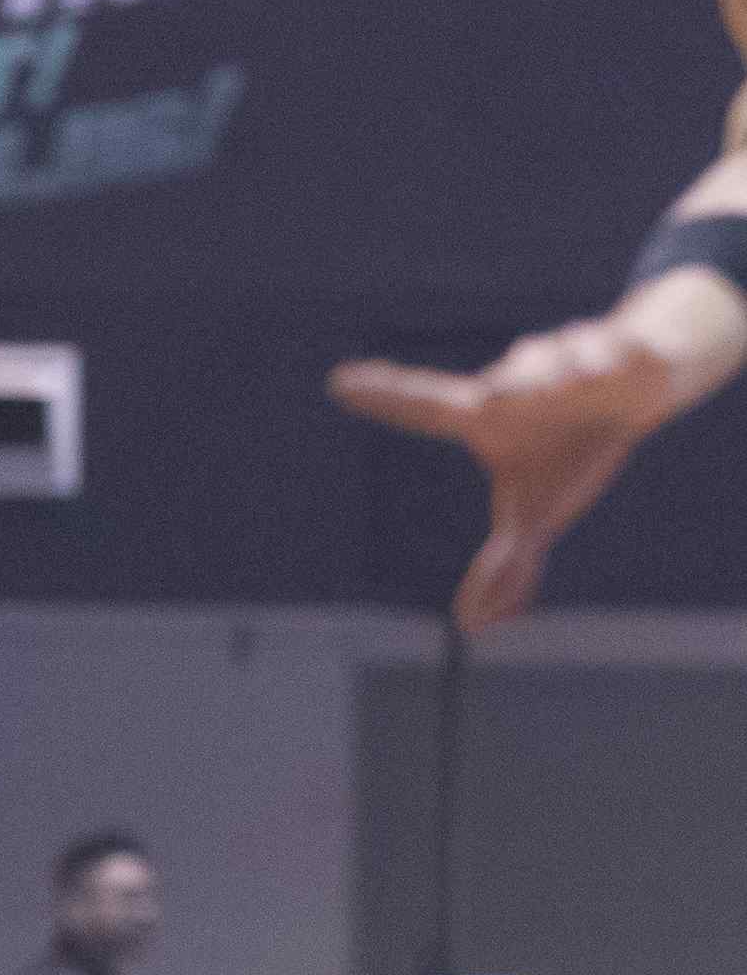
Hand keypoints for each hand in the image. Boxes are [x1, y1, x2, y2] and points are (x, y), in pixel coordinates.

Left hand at [330, 320, 683, 631]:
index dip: (385, 398)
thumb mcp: (536, 512)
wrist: (637, 391)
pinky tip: (602, 373)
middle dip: (493, 391)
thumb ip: (507, 565)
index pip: (425, 409)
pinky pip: (605, 348)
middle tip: (487, 403)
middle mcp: (513, 384)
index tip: (338, 383)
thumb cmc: (568, 452)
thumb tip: (472, 626)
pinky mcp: (616, 347)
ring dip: (555, 375)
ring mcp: (562, 361)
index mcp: (484, 418)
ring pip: (548, 362)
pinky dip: (602, 359)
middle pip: (492, 387)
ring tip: (569, 386)